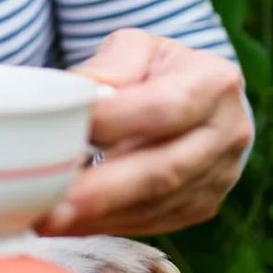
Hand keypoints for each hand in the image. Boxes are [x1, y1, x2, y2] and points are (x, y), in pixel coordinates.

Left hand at [36, 29, 252, 236]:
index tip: (67, 129)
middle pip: (162, 170)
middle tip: (49, 206)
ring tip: (46, 220)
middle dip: (101, 192)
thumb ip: (112, 64)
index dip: (115, 121)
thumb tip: (85, 90)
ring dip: (96, 217)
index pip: (164, 108)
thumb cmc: (156, 69)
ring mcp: (219, 176)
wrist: (197, 100)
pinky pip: (151, 222)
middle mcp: (226, 133)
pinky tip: (67, 225)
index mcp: (213, 83)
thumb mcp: (137, 48)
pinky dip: (104, 225)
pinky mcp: (201, 206)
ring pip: (155, 205)